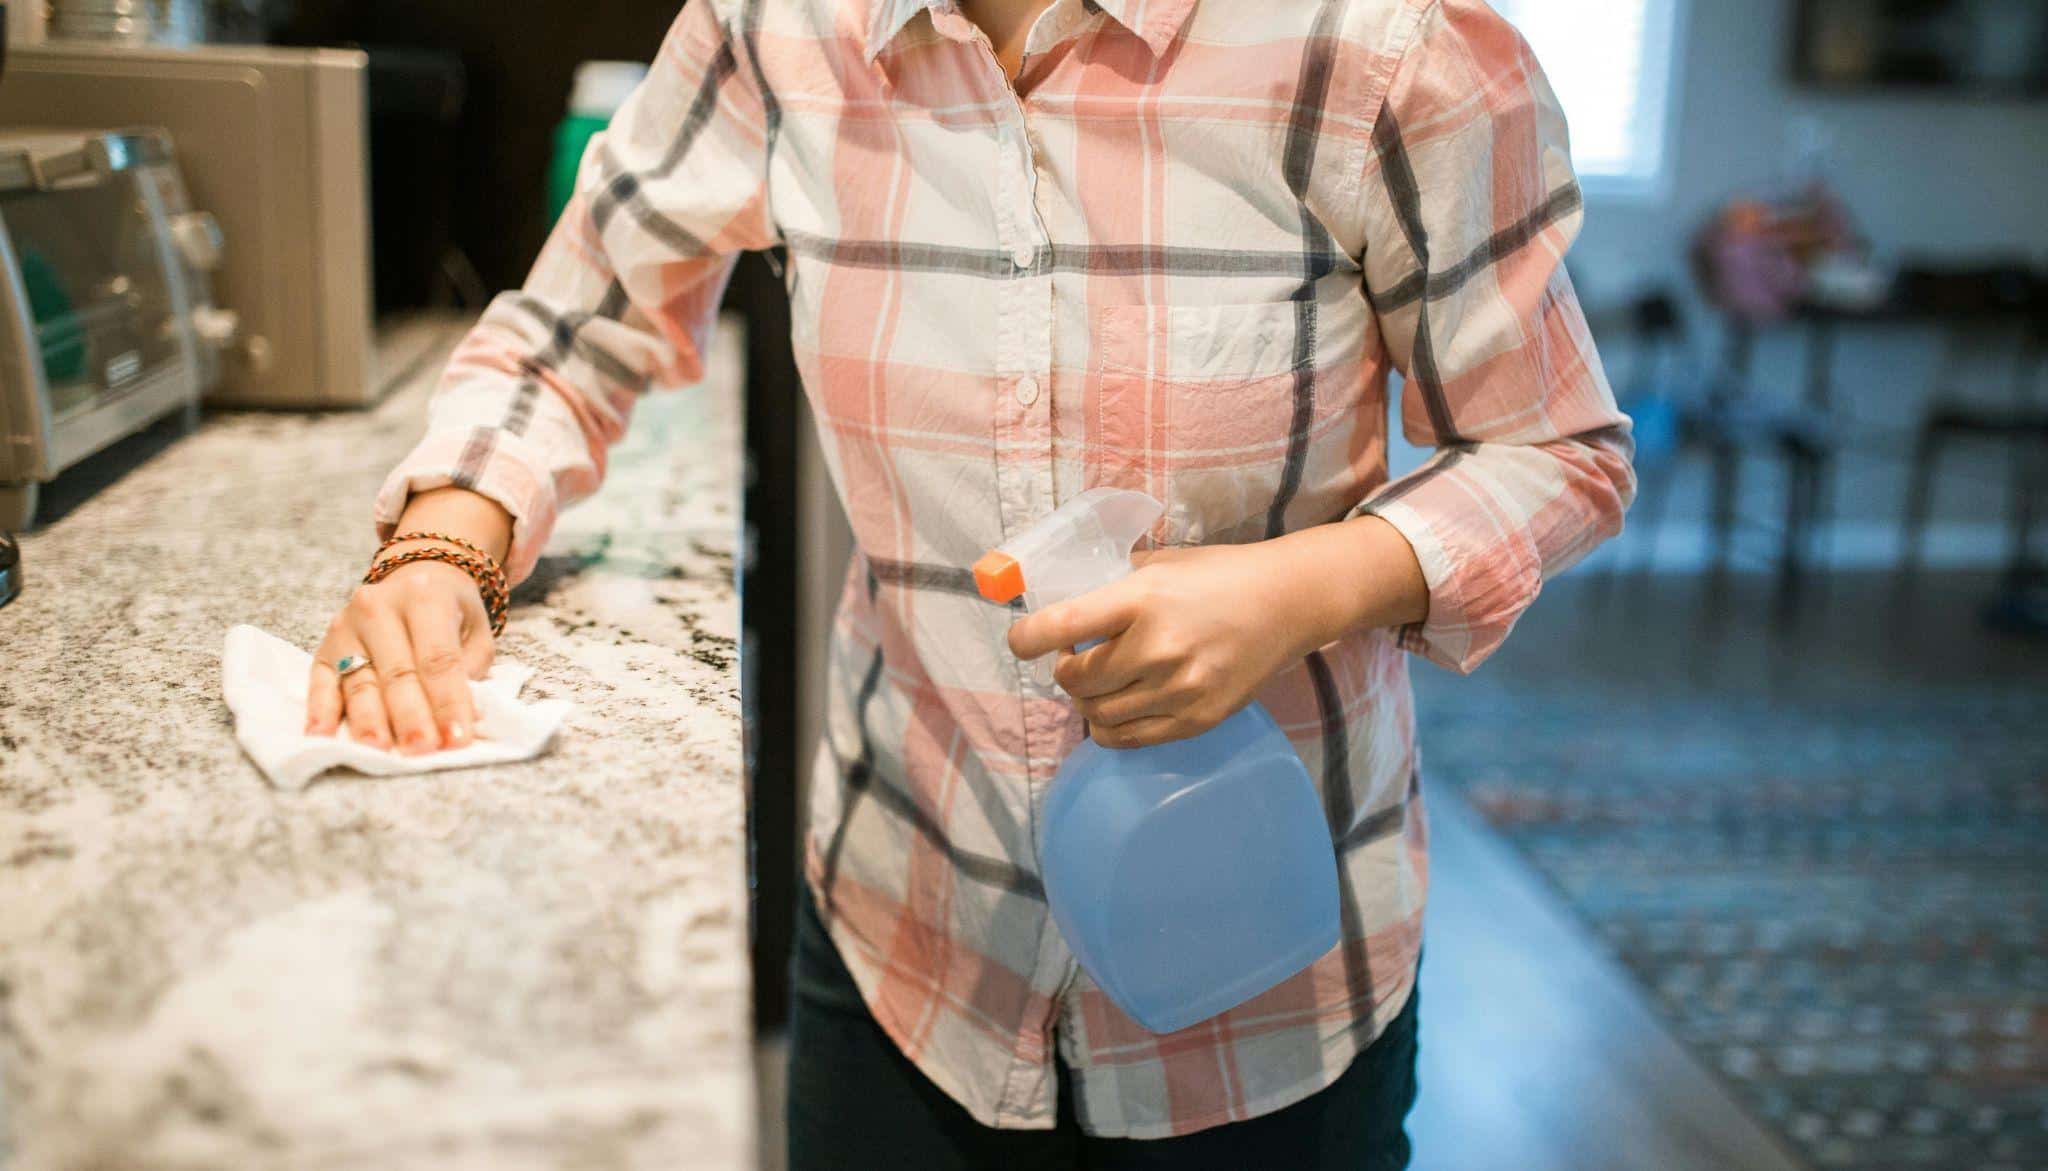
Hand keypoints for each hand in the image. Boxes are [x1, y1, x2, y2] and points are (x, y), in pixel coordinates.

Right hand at [305, 487, 511, 752]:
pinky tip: (322, 736)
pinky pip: (321, 682)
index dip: (448, 702)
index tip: (456, 740)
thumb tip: (460, 716)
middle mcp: (378, 607)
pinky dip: (320, 711)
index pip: (438, 658)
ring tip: (379, 752)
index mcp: (424, 596)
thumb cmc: (451, 613)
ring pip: (359, 681)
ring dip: (370, 721)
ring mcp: (346, 626)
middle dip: (411, 717)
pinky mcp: (324, 646)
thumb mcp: (476, 631)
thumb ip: (470, 669)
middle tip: (422, 750)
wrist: (417, 577)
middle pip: (396, 672)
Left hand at [1005, 517, 1428, 748]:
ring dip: (1086, 700)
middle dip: (1064, 670)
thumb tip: (1063, 602)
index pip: (1060, 626)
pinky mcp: (1197, 718)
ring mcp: (1179, 689)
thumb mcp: (1162, 564)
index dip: (1026, 638)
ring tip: (1099, 681)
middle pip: (1075, 680)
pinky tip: (1115, 708)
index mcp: (1141, 599)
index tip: (1021, 641)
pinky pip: (1128, 739)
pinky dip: (1109, 728)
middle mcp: (1157, 647)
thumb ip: (1114, 585)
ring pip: (1097, 714)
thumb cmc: (1221, 574)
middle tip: (1076, 657)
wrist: (1289, 602)